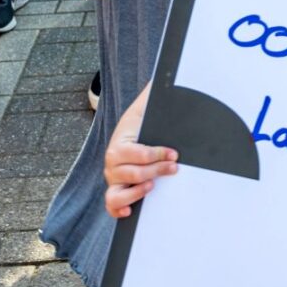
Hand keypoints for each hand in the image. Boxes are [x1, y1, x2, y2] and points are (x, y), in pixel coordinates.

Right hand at [103, 87, 177, 217]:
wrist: (131, 135)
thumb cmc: (143, 124)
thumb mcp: (147, 108)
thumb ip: (154, 94)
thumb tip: (166, 74)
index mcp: (119, 143)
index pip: (136, 153)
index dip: (157, 154)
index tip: (175, 153)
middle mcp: (112, 164)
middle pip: (132, 173)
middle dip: (156, 171)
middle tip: (175, 167)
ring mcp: (113, 180)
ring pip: (117, 193)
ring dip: (136, 192)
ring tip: (153, 187)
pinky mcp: (116, 191)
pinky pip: (111, 206)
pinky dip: (118, 211)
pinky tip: (130, 212)